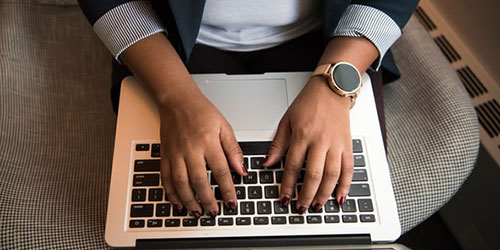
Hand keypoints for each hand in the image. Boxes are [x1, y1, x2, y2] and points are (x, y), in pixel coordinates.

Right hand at [158, 86, 246, 217]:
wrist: (177, 100)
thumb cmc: (201, 111)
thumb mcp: (224, 126)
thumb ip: (233, 150)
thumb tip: (242, 170)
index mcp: (208, 142)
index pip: (220, 171)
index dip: (227, 190)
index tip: (232, 202)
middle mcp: (191, 149)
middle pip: (199, 181)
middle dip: (207, 200)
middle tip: (214, 213)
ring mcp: (176, 153)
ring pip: (181, 183)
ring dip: (189, 201)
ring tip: (197, 212)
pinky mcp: (165, 155)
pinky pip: (166, 178)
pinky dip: (171, 193)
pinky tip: (178, 203)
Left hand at [262, 76, 353, 212]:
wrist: (332, 89)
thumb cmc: (309, 103)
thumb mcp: (287, 120)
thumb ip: (278, 144)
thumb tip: (267, 163)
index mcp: (303, 135)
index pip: (293, 166)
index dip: (288, 185)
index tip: (284, 197)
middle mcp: (320, 141)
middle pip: (313, 174)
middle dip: (306, 195)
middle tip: (300, 207)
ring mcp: (336, 144)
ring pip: (332, 175)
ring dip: (324, 194)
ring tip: (317, 206)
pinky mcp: (347, 145)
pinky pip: (349, 169)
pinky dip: (346, 185)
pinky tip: (340, 197)